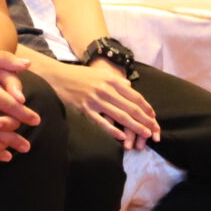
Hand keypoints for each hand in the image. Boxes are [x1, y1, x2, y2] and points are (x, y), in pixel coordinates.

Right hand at [33, 57, 160, 148]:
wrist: (56, 76)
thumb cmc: (78, 75)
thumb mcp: (99, 73)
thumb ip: (116, 80)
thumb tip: (129, 86)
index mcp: (112, 81)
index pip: (135, 96)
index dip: (146, 108)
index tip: (153, 117)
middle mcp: (106, 90)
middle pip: (131, 108)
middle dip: (145, 120)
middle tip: (155, 130)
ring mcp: (95, 100)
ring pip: (120, 116)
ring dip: (135, 126)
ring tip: (145, 135)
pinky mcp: (84, 108)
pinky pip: (101, 122)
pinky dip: (113, 130)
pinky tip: (122, 137)